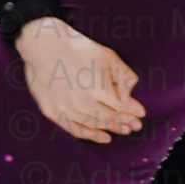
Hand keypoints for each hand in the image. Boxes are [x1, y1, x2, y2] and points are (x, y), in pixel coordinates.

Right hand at [15, 18, 143, 143]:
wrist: (43, 45)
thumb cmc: (78, 48)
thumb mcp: (108, 56)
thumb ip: (124, 76)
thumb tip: (129, 97)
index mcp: (98, 88)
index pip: (121, 107)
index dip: (133, 112)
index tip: (141, 114)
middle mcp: (82, 102)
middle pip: (110, 118)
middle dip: (126, 122)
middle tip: (136, 126)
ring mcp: (66, 109)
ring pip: (95, 125)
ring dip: (112, 129)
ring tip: (124, 130)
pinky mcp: (52, 112)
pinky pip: (75, 130)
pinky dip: (91, 136)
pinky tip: (104, 138)